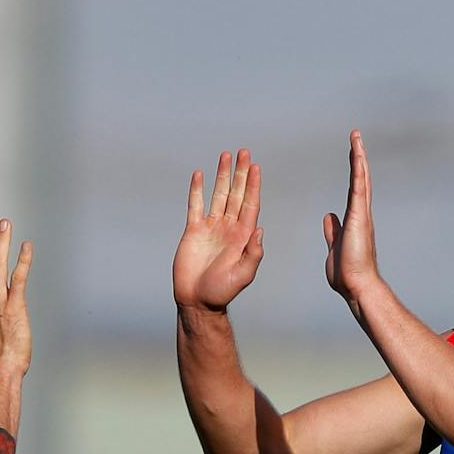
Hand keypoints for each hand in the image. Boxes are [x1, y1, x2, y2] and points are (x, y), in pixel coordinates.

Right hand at [173, 149, 263, 311]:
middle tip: (244, 152)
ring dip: (223, 176)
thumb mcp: (243, 276)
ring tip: (226, 156)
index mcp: (242, 236)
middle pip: (236, 194)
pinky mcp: (193, 231)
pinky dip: (197, 190)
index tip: (256, 167)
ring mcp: (211, 228)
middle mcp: (228, 227)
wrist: (197, 301)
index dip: (253, 185)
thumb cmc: (221, 292)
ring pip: (219, 195)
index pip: (250, 204)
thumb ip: (253, 254)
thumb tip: (259, 229)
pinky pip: (196, 205)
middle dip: (241, 173)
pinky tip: (200, 175)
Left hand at [323, 130, 380, 299]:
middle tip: (356, 138)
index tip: (353, 155)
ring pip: (361, 180)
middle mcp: (361, 214)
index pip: (354, 189)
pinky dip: (358, 172)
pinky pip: (358, 189)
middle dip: (358, 157)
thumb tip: (329, 216)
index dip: (354, 171)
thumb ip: (334, 230)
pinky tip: (358, 156)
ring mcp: (361, 215)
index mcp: (355, 220)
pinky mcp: (359, 218)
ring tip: (356, 138)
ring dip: (359, 157)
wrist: (357, 286)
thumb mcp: (335, 245)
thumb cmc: (348, 273)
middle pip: (361, 179)